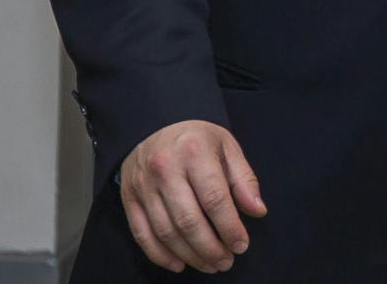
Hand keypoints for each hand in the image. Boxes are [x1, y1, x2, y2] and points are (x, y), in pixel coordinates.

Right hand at [120, 120, 265, 272]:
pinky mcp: (129, 199)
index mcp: (194, 153)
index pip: (214, 198)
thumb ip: (243, 179)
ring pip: (166, 232)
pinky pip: (143, 234)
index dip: (229, 227)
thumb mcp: (227, 147)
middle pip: (188, 221)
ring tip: (209, 265)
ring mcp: (143, 186)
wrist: (156, 123)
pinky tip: (180, 263)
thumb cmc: (197, 138)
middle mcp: (165, 170)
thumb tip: (257, 211)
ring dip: (189, 255)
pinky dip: (161, 255)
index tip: (242, 245)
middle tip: (226, 262)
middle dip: (210, 248)